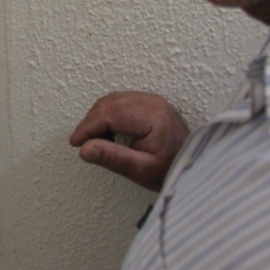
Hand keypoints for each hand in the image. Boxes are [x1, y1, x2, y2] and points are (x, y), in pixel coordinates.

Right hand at [69, 90, 189, 191]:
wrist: (193, 165)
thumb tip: (85, 149)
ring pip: (111, 101)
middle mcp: (152, 102)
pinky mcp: (149, 102)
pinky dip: (108, 115)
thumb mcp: (141, 169)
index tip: (76, 143)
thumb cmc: (171, 169)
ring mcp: (151, 100)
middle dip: (91, 124)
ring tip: (98, 141)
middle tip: (85, 144)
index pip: (109, 114)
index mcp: (152, 116)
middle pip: (108, 104)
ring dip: (98, 119)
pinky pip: (119, 101)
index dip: (87, 128)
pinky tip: (110, 132)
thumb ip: (113, 158)